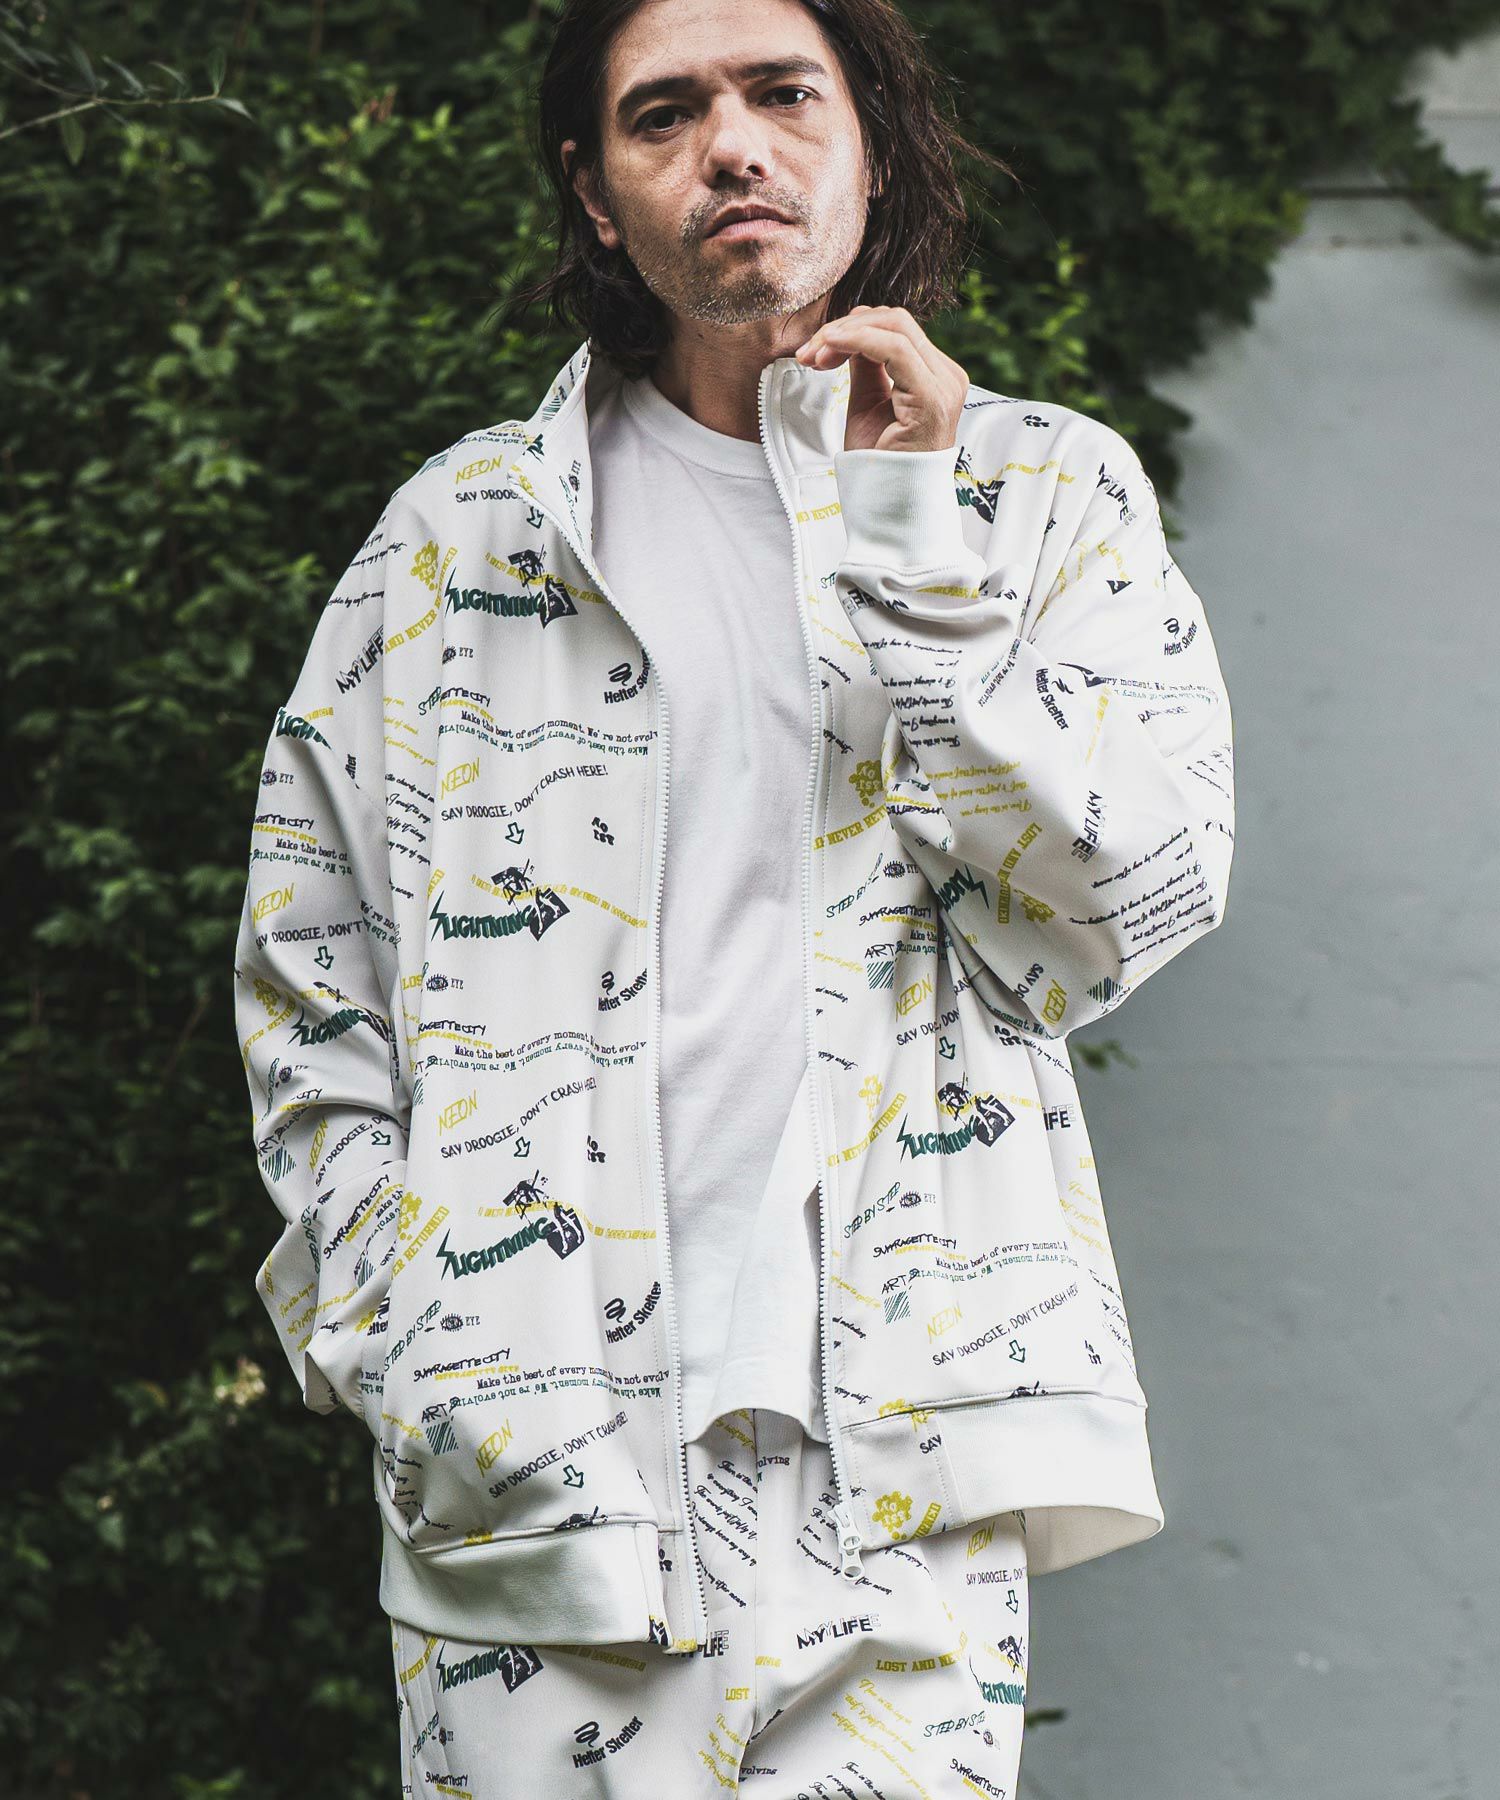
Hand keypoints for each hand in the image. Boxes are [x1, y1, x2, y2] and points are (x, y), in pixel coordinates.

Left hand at [793, 304, 966, 453]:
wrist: (890, 508)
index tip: (813, 351)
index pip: (896, 329)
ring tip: (812, 356)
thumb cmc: (879, 466)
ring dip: (844, 334)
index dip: (852, 329)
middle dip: (844, 328)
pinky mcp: (932, 398)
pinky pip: (894, 349)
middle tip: (807, 352)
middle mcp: (947, 376)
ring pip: (894, 326)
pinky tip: (828, 351)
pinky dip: (856, 341)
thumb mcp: (867, 404)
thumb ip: (865, 366)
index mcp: (936, 376)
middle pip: (894, 321)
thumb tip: (849, 332)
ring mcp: (944, 385)